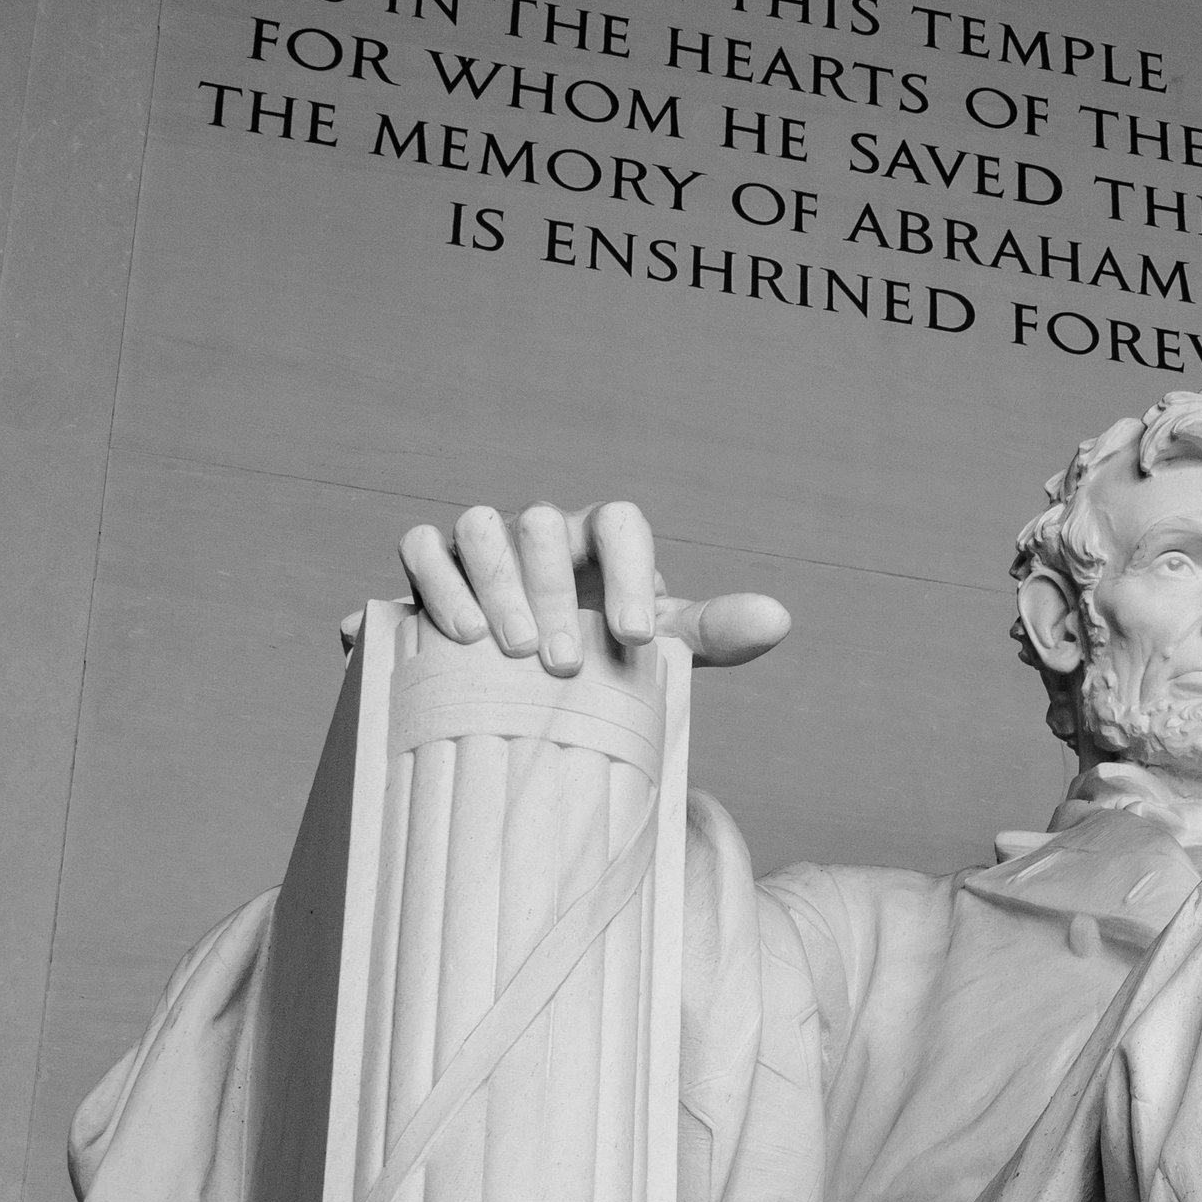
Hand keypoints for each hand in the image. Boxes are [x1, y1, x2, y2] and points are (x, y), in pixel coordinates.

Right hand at [388, 500, 789, 675]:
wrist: (530, 678)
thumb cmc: (600, 651)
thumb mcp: (658, 645)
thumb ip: (714, 633)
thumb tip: (780, 619)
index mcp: (601, 541)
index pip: (620, 523)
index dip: (629, 572)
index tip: (635, 639)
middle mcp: (540, 531)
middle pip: (542, 524)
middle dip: (552, 592)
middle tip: (561, 663)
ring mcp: (483, 543)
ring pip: (477, 527)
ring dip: (490, 583)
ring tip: (509, 651)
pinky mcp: (431, 566)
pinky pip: (420, 549)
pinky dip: (431, 584)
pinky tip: (445, 636)